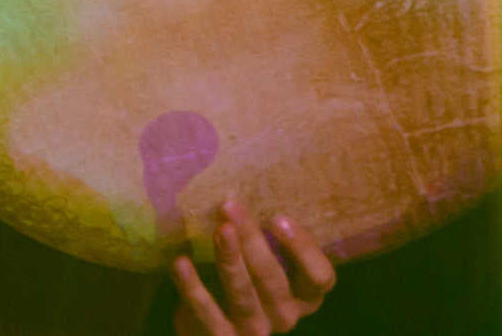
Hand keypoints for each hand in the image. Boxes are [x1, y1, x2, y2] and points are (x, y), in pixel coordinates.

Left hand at [171, 201, 335, 335]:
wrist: (210, 326)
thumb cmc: (246, 280)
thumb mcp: (264, 261)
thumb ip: (266, 237)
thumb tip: (246, 180)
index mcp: (304, 296)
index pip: (320, 277)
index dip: (303, 249)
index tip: (278, 217)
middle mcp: (285, 316)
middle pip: (274, 280)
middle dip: (252, 242)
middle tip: (231, 207)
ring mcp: (255, 330)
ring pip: (243, 295)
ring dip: (229, 260)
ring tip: (218, 230)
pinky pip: (207, 312)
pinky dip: (193, 287)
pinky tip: (181, 262)